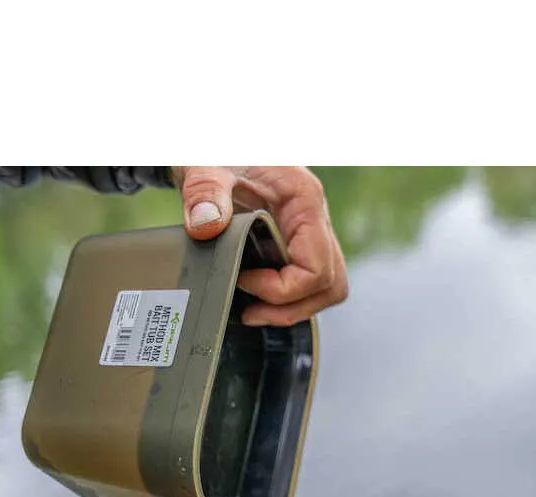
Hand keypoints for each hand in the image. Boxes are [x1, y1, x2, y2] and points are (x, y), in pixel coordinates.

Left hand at [170, 166, 348, 326]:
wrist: (215, 144)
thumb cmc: (218, 149)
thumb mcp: (206, 163)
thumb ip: (204, 190)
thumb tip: (206, 226)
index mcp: (304, 199)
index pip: (317, 268)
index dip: (281, 289)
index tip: (243, 280)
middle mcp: (314, 219)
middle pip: (330, 284)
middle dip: (291, 308)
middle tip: (251, 312)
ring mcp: (307, 233)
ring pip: (325, 288)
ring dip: (293, 309)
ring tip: (253, 312)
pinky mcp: (294, 242)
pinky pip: (307, 280)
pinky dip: (286, 298)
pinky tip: (253, 297)